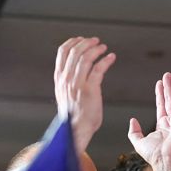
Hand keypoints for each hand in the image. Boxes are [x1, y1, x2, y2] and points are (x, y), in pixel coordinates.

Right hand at [54, 37, 115, 154]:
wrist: (75, 131)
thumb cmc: (73, 116)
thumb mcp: (64, 94)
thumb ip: (67, 82)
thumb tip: (73, 71)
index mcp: (59, 78)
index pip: (62, 52)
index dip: (73, 42)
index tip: (81, 39)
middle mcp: (67, 79)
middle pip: (75, 51)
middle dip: (87, 43)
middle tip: (96, 41)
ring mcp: (78, 83)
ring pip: (86, 57)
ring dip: (96, 49)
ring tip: (104, 47)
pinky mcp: (90, 89)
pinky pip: (98, 69)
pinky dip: (106, 60)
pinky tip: (111, 57)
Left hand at [128, 72, 170, 170]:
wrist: (165, 162)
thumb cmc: (154, 156)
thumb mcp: (139, 142)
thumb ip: (134, 131)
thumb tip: (133, 120)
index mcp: (163, 126)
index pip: (162, 106)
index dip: (160, 94)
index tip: (160, 83)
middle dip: (169, 87)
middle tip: (168, 75)